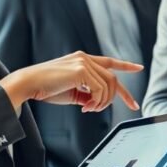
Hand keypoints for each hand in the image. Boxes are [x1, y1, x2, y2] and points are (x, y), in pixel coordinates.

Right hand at [0, 51, 142, 112]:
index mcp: (82, 59)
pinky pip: (99, 90)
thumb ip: (87, 93)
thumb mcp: (72, 91)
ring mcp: (83, 62)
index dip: (125, 65)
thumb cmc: (45, 89)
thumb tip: (98, 102)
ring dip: (103, 102)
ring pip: (109, 85)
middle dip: (122, 95)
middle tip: (122, 108)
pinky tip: (85, 107)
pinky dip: (96, 102)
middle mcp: (84, 58)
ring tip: (90, 109)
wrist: (28, 84)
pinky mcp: (80, 70)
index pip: (109, 62)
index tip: (138, 68)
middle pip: (113, 78)